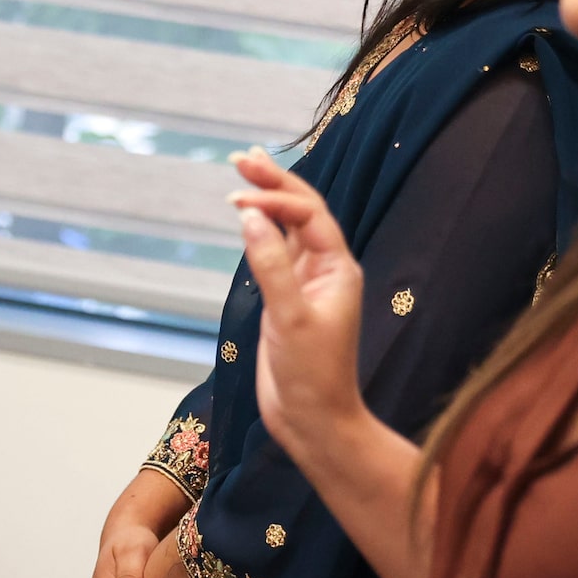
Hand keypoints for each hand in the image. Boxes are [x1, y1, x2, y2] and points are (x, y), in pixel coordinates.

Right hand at [228, 151, 367, 469]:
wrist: (314, 421)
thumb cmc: (312, 375)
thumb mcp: (289, 317)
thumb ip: (270, 264)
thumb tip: (250, 216)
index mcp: (338, 268)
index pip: (308, 215)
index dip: (276, 198)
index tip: (239, 198)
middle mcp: (326, 269)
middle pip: (301, 211)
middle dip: (274, 182)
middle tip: (242, 156)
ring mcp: (306, 284)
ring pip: (288, 229)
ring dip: (268, 200)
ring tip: (244, 171)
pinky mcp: (287, 300)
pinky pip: (276, 253)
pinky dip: (261, 230)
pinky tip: (247, 216)